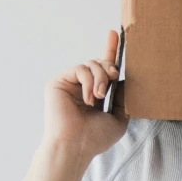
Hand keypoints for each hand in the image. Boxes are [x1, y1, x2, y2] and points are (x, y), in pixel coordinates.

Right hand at [44, 29, 127, 159]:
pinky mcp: (58, 83)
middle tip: (111, 77)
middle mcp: (81, 87)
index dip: (110, 51)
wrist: (76, 146)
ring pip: (90, 64)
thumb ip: (122, 98)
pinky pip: (79, 69)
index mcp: (94, 94)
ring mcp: (69, 84)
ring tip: (98, 96)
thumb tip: (123, 80)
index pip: (103, 69)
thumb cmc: (95, 138)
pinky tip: (88, 98)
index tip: (114, 34)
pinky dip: (88, 81)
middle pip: (99, 63)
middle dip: (109, 66)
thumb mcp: (119, 117)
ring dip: (99, 78)